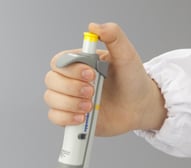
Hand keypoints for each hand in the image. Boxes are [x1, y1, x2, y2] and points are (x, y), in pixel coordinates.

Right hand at [43, 22, 166, 136]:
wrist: (139, 108)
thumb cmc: (133, 82)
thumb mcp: (126, 55)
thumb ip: (113, 36)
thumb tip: (94, 26)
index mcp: (80, 63)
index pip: (59, 61)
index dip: (70, 69)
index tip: (91, 74)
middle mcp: (71, 80)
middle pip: (51, 80)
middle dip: (70, 88)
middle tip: (92, 92)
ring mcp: (69, 99)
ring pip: (51, 99)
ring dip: (69, 104)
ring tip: (90, 106)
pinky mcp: (70, 116)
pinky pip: (55, 117)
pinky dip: (66, 118)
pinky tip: (82, 117)